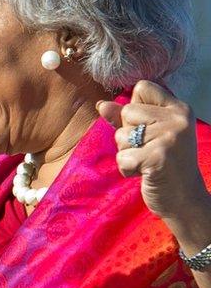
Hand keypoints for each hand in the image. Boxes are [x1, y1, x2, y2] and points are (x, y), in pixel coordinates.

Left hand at [97, 80, 208, 221]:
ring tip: (148, 161)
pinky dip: (127, 169)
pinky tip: (146, 173)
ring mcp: (170, 138)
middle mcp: (178, 119)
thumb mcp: (148, 135)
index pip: (142, 87)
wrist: (185, 200)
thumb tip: (101, 105)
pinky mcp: (159, 157)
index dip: (135, 106)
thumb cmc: (165, 164)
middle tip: (149, 150)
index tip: (148, 126)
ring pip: (121, 135)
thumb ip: (125, 118)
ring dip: (127, 152)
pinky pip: (122, 157)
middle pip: (127, 111)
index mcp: (179, 109)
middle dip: (128, 134)